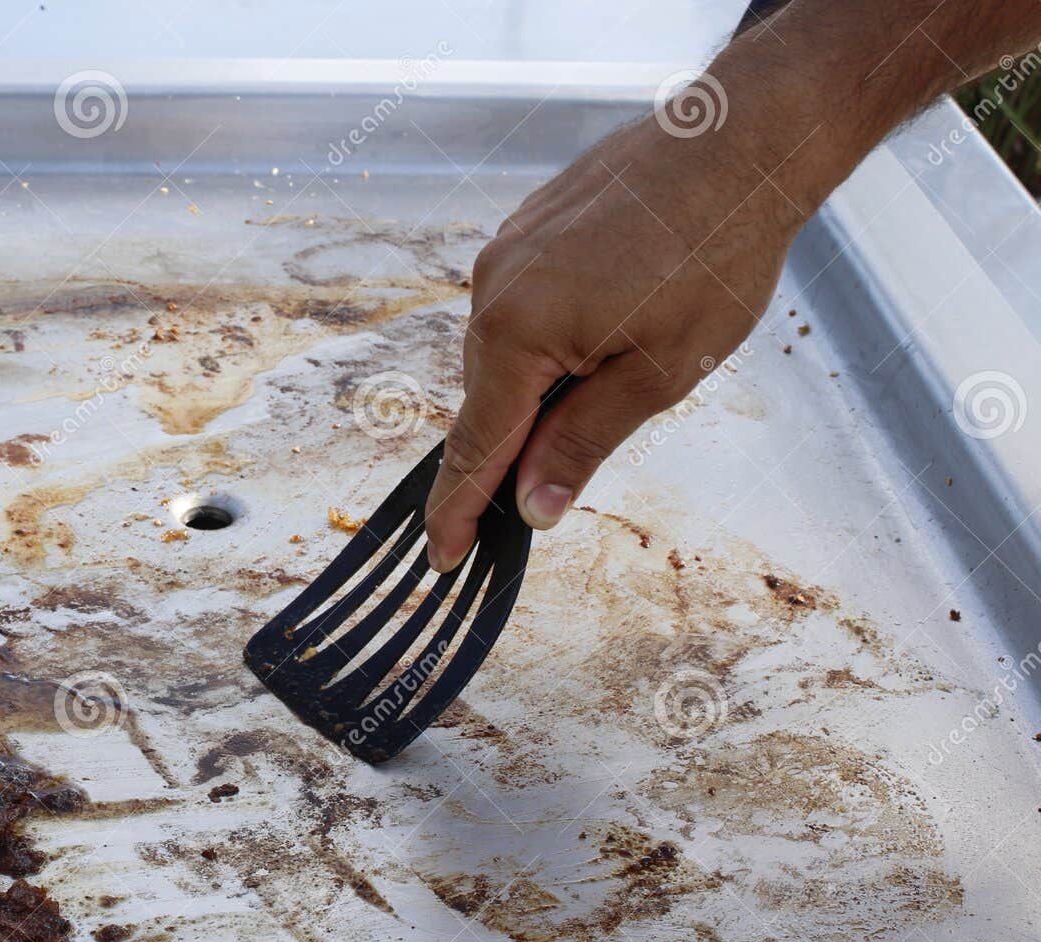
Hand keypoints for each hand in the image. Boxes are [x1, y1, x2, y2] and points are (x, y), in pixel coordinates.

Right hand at [424, 115, 805, 570]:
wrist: (743, 139)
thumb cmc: (714, 255)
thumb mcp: (659, 373)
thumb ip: (582, 442)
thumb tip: (533, 508)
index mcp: (516, 330)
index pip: (475, 445)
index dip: (459, 509)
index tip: (443, 557)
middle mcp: (491, 287)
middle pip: (491, 397)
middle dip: (524, 438)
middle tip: (580, 459)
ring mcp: (505, 250)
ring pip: (510, 350)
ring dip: (548, 379)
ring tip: (628, 359)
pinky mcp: (527, 228)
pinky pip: (523, 304)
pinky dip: (553, 333)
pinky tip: (617, 316)